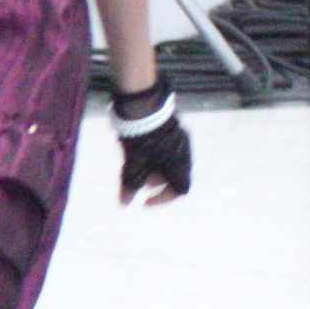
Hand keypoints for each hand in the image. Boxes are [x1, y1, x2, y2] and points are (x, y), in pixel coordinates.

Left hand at [112, 84, 190, 205]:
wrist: (145, 105)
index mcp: (180, 165)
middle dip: (157, 182)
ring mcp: (180, 139)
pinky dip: (156, 156)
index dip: (163, 199)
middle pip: (176, 175)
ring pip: (171, 161)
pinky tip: (139, 150)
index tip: (145, 201)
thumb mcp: (134, 165)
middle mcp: (185, 153)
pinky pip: (168, 149)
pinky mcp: (173, 128)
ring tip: (137, 166)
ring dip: (156, 169)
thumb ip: (131, 184)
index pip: (180, 189)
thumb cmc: (142, 139)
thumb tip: (124, 203)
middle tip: (140, 182)